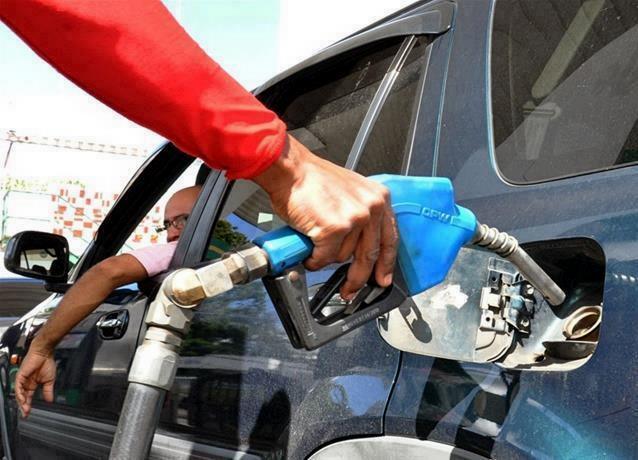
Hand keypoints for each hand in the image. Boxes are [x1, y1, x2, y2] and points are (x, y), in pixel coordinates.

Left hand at [15, 348, 55, 417]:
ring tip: (25, 410)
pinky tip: (22, 400)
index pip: (28, 397)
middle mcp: (26, 383)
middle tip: (25, 414)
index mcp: (32, 384)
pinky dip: (19, 394)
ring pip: (19, 394)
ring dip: (21, 402)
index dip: (28, 405)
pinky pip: (18, 387)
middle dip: (23, 406)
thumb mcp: (49, 380)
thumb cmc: (47, 363)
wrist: (45, 353)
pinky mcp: (20, 376)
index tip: (28, 413)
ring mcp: (22, 380)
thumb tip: (50, 400)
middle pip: (22, 397)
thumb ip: (48, 391)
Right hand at [254, 135, 397, 298]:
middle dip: (358, 277)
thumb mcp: (351, 192)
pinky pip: (324, 258)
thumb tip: (361, 246)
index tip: (383, 279)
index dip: (386, 263)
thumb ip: (362, 216)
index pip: (390, 238)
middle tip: (350, 290)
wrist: (292, 171)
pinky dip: (313, 259)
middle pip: (370, 255)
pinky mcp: (335, 229)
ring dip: (326, 257)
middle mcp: (371, 208)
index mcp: (379, 198)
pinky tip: (308, 248)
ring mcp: (354, 219)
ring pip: (342, 257)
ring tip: (315, 242)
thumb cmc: (312, 180)